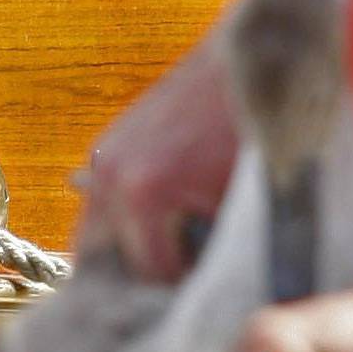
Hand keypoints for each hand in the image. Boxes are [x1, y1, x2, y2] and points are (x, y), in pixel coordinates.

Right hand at [74, 29, 237, 282]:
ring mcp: (104, 157)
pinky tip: (158, 226)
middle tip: (179, 282)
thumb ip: (211, 249)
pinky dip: (123, 220)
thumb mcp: (241, 201)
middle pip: (105, 257)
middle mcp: (111, 176)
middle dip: (140, 274)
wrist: (252, 59)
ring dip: (125, 248)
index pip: (149, 274)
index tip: (206, 292)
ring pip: (96, 229)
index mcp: (143, 194)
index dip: (181, 292)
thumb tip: (201, 286)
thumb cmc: (256, 130)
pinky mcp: (109, 144)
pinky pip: (104, 200)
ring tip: (166, 258)